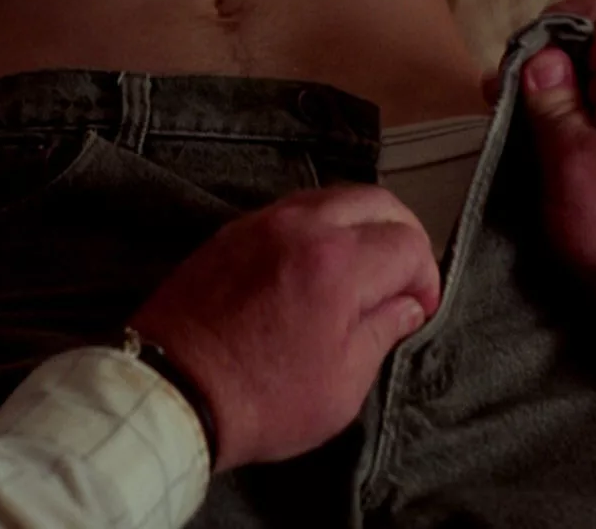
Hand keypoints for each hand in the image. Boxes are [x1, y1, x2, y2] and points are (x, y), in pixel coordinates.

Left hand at [129, 186, 439, 470]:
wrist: (171, 393)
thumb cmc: (260, 400)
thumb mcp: (341, 385)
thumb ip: (381, 332)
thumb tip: (405, 305)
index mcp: (337, 263)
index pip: (406, 242)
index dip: (425, 276)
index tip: (417, 308)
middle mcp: (301, 227)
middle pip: (376, 201)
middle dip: (401, 234)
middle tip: (401, 277)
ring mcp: (260, 223)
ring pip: (332, 197)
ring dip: (360, 225)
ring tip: (361, 271)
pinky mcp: (230, 233)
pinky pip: (291, 210)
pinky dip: (318, 226)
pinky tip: (316, 265)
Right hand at [520, 0, 595, 309]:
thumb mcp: (570, 162)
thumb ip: (555, 104)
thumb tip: (540, 59)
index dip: (556, 22)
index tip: (518, 56)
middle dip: (543, 60)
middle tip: (499, 93)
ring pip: (593, 82)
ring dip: (549, 91)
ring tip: (505, 116)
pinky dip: (564, 116)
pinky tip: (533, 137)